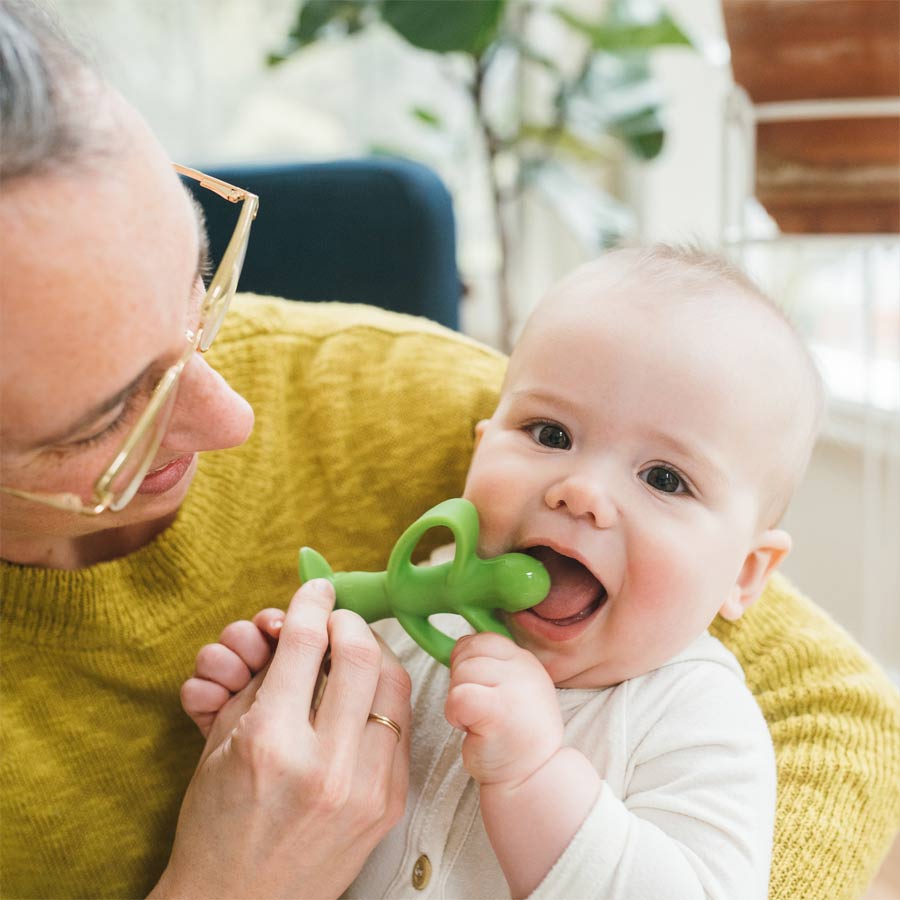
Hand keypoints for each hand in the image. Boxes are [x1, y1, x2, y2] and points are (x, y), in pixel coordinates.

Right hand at [152, 579, 410, 899]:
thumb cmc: (217, 822)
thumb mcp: (222, 740)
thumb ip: (265, 678)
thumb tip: (301, 627)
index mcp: (270, 742)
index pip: (305, 642)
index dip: (312, 603)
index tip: (317, 590)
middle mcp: (324, 764)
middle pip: (360, 652)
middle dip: (349, 621)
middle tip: (338, 619)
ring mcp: (366, 788)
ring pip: (395, 684)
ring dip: (375, 654)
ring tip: (356, 651)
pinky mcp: (390, 804)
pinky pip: (403, 725)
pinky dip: (386, 698)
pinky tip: (367, 695)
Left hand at [445, 632, 562, 787]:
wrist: (531, 780)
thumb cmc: (512, 737)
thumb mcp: (513, 689)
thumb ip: (494, 664)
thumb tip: (460, 645)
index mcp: (526, 661)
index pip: (485, 639)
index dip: (468, 661)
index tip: (476, 688)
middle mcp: (525, 669)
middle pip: (468, 653)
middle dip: (461, 681)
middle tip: (478, 710)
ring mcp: (514, 688)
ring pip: (461, 673)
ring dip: (458, 699)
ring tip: (479, 721)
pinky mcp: (498, 710)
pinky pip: (458, 696)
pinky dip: (454, 714)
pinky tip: (470, 729)